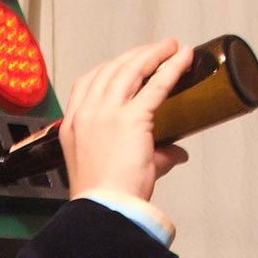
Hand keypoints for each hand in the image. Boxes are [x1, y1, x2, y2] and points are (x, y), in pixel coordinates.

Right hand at [59, 38, 193, 201]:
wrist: (105, 210)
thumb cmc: (106, 197)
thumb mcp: (115, 168)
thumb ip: (151, 156)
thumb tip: (176, 153)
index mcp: (74, 125)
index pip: (86, 83)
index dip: (109, 67)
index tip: (127, 62)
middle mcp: (86, 113)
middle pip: (110, 69)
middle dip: (136, 55)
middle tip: (157, 49)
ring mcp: (106, 113)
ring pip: (130, 69)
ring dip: (152, 53)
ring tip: (170, 47)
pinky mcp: (131, 118)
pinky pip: (155, 84)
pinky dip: (171, 67)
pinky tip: (183, 58)